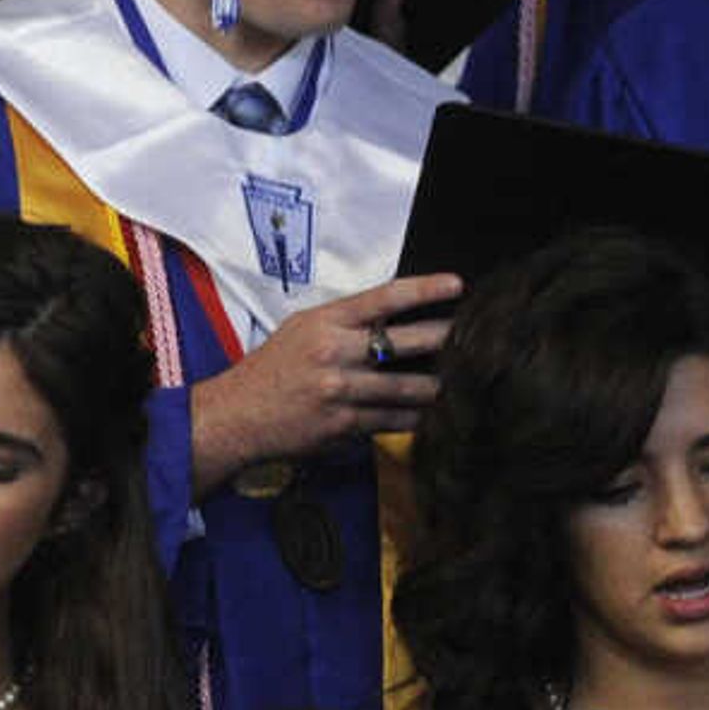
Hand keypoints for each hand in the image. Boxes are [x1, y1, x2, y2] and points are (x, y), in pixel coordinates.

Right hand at [188, 272, 457, 495]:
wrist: (235, 415)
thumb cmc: (270, 370)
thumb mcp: (300, 330)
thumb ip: (344, 322)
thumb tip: (395, 316)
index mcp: (324, 322)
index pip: (384, 298)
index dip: (425, 289)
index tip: (456, 285)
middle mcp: (334, 352)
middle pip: (407, 342)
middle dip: (446, 339)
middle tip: (472, 339)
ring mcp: (340, 390)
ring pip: (409, 387)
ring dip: (437, 387)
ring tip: (456, 383)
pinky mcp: (343, 424)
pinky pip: (394, 420)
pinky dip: (414, 418)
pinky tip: (427, 415)